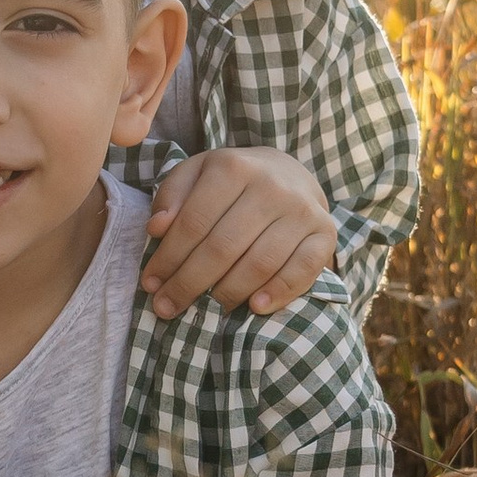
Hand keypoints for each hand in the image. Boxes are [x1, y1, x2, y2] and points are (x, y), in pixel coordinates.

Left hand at [142, 145, 335, 320]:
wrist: (289, 172)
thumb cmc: (233, 181)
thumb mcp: (197, 174)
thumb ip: (172, 196)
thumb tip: (157, 229)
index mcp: (233, 167)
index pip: (194, 222)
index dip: (169, 258)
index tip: (150, 284)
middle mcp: (271, 186)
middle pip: (223, 247)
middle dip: (189, 283)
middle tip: (167, 307)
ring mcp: (302, 210)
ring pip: (260, 263)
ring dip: (228, 293)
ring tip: (207, 309)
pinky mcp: (326, 232)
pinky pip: (303, 270)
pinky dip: (279, 292)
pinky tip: (254, 307)